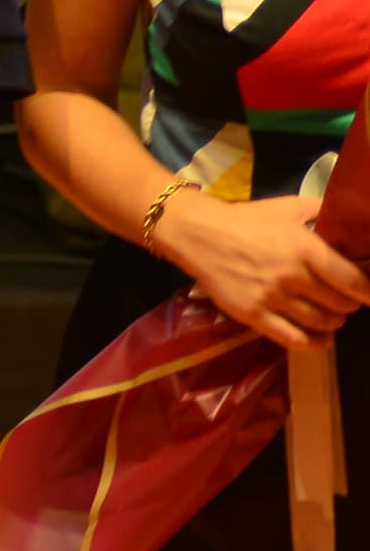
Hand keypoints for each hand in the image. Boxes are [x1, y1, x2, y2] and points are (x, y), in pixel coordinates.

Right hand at [161, 188, 369, 350]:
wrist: (197, 233)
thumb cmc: (247, 219)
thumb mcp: (289, 206)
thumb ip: (324, 211)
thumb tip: (354, 217)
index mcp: (305, 248)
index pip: (352, 280)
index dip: (368, 290)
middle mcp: (291, 276)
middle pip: (339, 304)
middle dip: (349, 304)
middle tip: (345, 300)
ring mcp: (271, 298)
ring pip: (320, 323)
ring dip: (333, 322)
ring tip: (331, 315)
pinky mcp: (252, 315)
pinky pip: (292, 339)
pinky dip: (314, 343)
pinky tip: (321, 339)